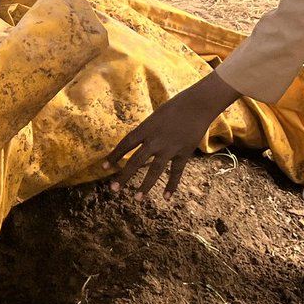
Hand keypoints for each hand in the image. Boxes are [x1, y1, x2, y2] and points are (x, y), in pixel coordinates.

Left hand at [104, 71, 240, 197]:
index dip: (114, 156)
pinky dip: (172, 185)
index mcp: (146, 128)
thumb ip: (147, 131)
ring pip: (155, 170)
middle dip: (124, 176)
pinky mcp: (184, 153)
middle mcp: (155, 140)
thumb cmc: (176, 106)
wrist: (199, 104)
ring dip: (145, 185)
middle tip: (114, 189)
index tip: (104, 167)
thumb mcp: (155, 116)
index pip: (126, 144)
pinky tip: (166, 197)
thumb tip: (138, 145)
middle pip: (136, 161)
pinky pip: (176, 172)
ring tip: (137, 199)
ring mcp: (170, 148)